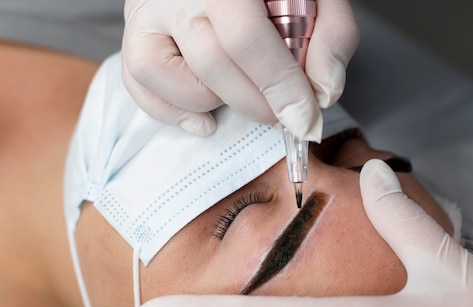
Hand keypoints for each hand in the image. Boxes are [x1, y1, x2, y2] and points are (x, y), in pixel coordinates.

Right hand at [121, 0, 358, 138]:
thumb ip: (332, 34)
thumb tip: (324, 92)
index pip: (246, 39)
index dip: (279, 87)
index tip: (305, 121)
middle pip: (212, 64)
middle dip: (258, 104)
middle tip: (283, 113)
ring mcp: (147, 13)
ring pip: (167, 77)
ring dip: (214, 102)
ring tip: (242, 94)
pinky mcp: (135, 35)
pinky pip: (139, 84)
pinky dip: (172, 112)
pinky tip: (207, 118)